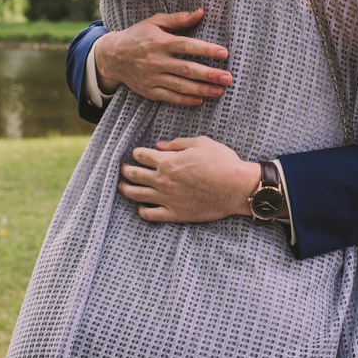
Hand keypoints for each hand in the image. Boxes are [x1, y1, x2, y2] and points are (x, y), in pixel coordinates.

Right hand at [94, 9, 231, 104]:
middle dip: (209, 74)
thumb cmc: (138, 36)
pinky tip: (200, 99)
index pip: (186, 46)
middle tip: (228, 78)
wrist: (112, 56)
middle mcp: (156, 61)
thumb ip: (179, 19)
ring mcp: (152, 78)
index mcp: (160, 42)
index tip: (224, 53)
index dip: (206, 50)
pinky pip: (169, 97)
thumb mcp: (155, 22)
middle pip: (186, 69)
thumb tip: (201, 12)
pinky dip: (185, 100)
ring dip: (201, 89)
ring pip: (180, 86)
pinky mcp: (149, 91)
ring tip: (219, 91)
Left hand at [118, 136, 259, 222]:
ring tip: (121, 186)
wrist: (236, 187)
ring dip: (126, 189)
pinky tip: (140, 208)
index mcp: (168, 161)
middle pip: (134, 174)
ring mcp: (167, 199)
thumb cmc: (222, 162)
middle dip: (126, 169)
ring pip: (137, 195)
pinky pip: (151, 215)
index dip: (137, 153)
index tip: (137, 154)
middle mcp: (163, 180)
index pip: (141, 156)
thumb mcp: (201, 143)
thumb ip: (177, 144)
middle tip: (123, 168)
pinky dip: (142, 211)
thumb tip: (159, 145)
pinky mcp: (175, 214)